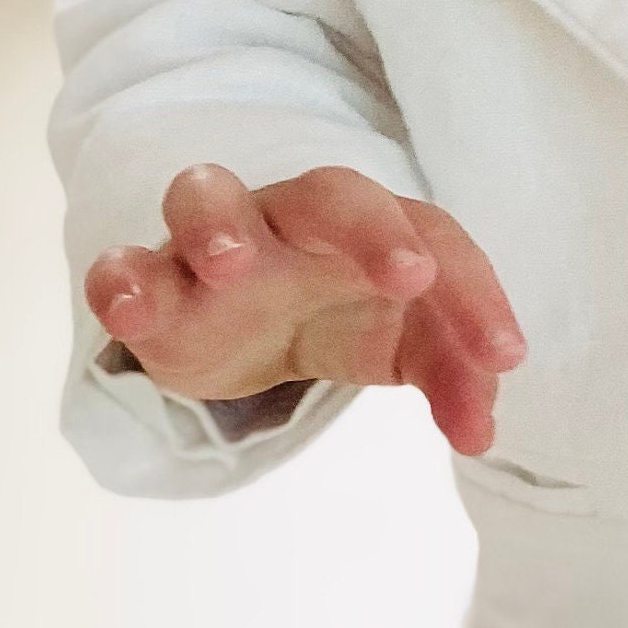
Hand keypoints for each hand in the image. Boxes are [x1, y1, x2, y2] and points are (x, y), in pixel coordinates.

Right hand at [84, 164, 526, 454]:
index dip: (475, 294)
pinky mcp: (150, 280)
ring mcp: (216, 244)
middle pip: (333, 195)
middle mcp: (295, 221)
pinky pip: (124, 263)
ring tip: (232, 264)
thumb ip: (452, 378)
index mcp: (373, 229)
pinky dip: (121, 278)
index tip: (505, 356)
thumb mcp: (402, 345)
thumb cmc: (339, 311)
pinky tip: (129, 309)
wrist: (241, 315)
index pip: (435, 239)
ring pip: (207, 196)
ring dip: (218, 224)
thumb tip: (484, 432)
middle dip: (372, 229)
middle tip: (411, 275)